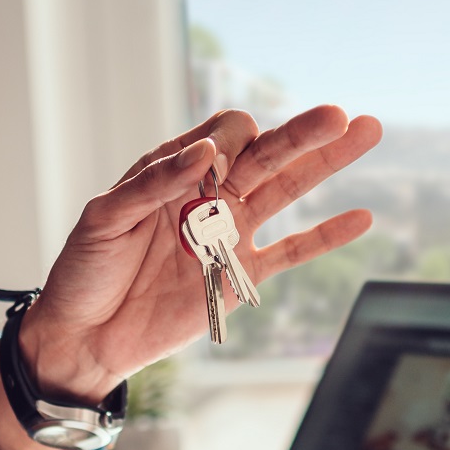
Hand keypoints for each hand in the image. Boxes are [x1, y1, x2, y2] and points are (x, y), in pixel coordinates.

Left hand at [16, 105, 382, 401]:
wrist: (85, 334)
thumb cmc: (85, 269)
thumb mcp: (105, 218)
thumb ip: (155, 182)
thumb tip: (207, 153)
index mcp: (174, 170)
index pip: (222, 136)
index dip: (227, 143)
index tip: (212, 164)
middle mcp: (209, 194)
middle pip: (267, 153)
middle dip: (301, 134)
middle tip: (337, 115)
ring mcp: (229, 233)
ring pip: (288, 190)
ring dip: (326, 162)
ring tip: (364, 132)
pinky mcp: (240, 275)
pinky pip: (291, 252)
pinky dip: (326, 237)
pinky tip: (361, 218)